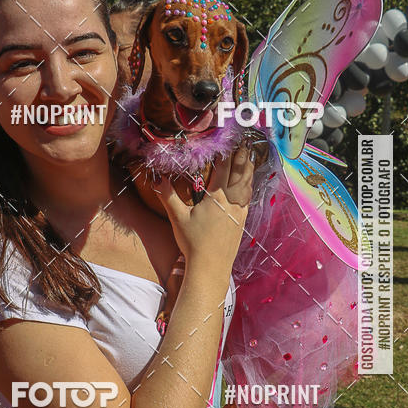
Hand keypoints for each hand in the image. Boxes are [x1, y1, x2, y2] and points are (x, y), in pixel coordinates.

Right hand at [152, 144, 253, 276]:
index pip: (223, 168)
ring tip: (250, 158)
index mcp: (216, 197)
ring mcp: (239, 212)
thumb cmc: (193, 243)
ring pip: (247, 185)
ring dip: (248, 170)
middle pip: (239, 173)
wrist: (210, 267)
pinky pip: (249, 198)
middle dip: (242, 156)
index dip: (226, 153)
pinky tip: (249, 185)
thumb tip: (157, 179)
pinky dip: (249, 187)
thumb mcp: (178, 218)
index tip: (228, 140)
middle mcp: (231, 202)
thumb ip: (168, 196)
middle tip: (244, 142)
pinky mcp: (242, 222)